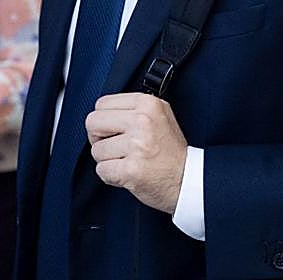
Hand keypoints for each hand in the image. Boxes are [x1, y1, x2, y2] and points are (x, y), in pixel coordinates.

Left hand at [86, 93, 187, 213]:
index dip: (104, 120)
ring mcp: (137, 146)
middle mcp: (142, 121)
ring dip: (108, 160)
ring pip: (96, 150)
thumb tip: (103, 111)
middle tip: (116, 147)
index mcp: (148, 104)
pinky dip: (111, 176)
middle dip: (99, 138)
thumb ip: (133, 108)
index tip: (115, 131)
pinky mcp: (132, 170)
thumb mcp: (160, 115)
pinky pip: (102, 170)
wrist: (190, 180)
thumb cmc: (171, 151)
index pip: (102, 103)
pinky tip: (127, 174)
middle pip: (92, 123)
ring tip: (128, 162)